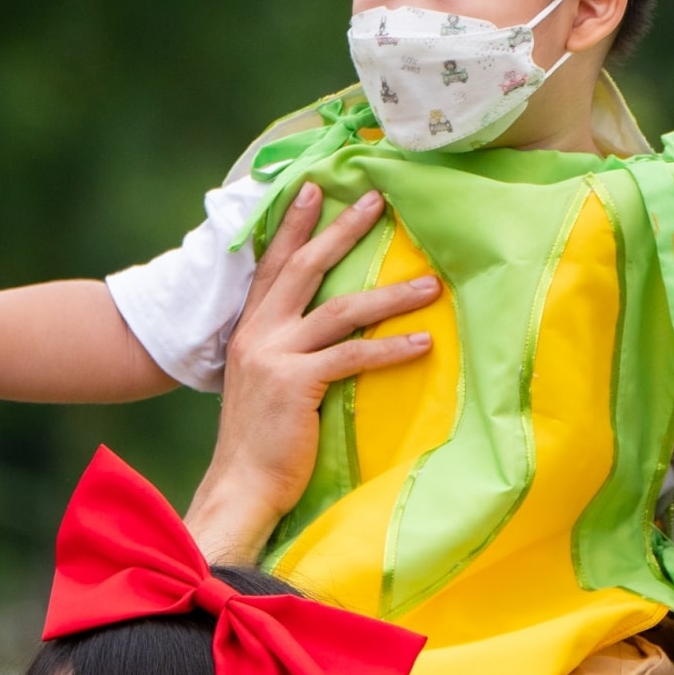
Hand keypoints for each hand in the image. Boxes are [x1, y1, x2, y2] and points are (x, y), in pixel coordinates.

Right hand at [184, 184, 438, 562]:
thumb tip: (324, 332)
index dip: (294, 226)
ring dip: (391, 295)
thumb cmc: (262, 440)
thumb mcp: (265, 382)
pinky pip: (354, 356)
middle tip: (378, 201)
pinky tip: (424, 343)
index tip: (315, 189)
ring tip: (432, 285)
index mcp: (250, 330)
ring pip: (342, 310)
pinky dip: (392, 349)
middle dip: (343, 231)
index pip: (273, 266)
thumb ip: (286, 351)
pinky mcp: (296, 384)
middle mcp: (258, 334)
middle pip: (306, 269)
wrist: (241, 485)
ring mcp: (274, 356)